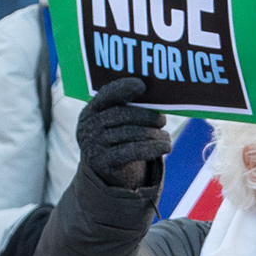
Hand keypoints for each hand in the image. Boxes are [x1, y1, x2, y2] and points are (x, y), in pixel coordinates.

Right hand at [74, 75, 167, 194]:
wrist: (104, 170)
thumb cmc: (117, 138)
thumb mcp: (116, 123)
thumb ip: (129, 109)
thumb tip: (158, 102)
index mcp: (92, 109)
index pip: (107, 95)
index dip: (124, 88)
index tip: (142, 85)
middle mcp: (89, 125)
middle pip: (122, 114)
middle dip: (146, 116)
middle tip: (162, 120)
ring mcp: (94, 144)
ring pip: (130, 133)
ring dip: (153, 134)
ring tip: (166, 137)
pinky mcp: (103, 162)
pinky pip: (131, 152)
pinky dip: (152, 148)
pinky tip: (166, 146)